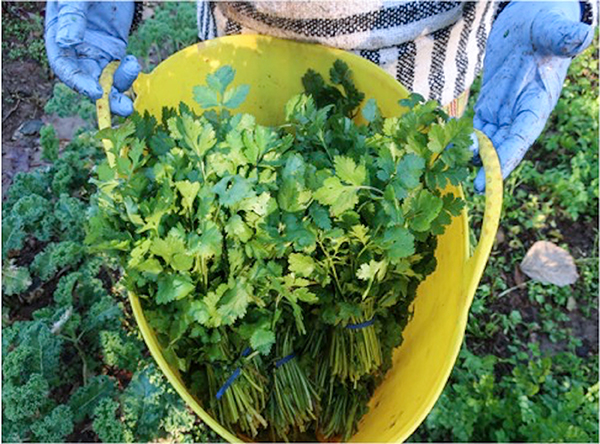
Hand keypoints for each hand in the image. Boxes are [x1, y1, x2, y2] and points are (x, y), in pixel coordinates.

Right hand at [45, 1, 140, 116]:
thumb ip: (72, 17)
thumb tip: (66, 42)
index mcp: (59, 39)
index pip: (66, 68)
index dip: (80, 83)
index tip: (96, 92)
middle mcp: (77, 52)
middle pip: (88, 82)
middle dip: (106, 98)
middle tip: (124, 109)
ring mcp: (97, 54)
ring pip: (107, 80)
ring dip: (120, 88)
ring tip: (132, 79)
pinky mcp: (114, 52)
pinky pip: (120, 70)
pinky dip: (128, 73)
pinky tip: (133, 63)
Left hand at [473, 1, 592, 192]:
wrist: (528, 26)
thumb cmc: (542, 26)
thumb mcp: (550, 28)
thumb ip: (561, 36)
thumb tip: (579, 36)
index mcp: (538, 102)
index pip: (524, 134)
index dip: (510, 156)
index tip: (496, 175)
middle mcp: (521, 113)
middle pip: (505, 146)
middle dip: (492, 167)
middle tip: (479, 188)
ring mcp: (504, 112)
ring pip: (488, 142)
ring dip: (474, 158)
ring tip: (457, 173)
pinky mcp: (489, 107)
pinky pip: (476, 129)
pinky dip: (463, 141)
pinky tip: (448, 151)